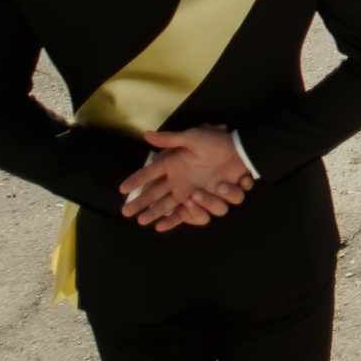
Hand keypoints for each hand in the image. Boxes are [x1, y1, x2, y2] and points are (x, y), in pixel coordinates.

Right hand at [119, 126, 253, 231]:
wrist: (240, 151)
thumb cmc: (216, 142)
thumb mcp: (193, 137)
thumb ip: (170, 139)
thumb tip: (146, 134)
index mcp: (174, 165)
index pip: (150, 175)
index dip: (136, 181)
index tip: (121, 189)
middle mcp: (180, 181)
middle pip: (155, 196)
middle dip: (140, 204)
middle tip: (126, 212)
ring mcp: (192, 192)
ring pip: (170, 206)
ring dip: (157, 212)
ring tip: (144, 219)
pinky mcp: (205, 200)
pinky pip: (191, 213)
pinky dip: (178, 219)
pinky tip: (162, 226)